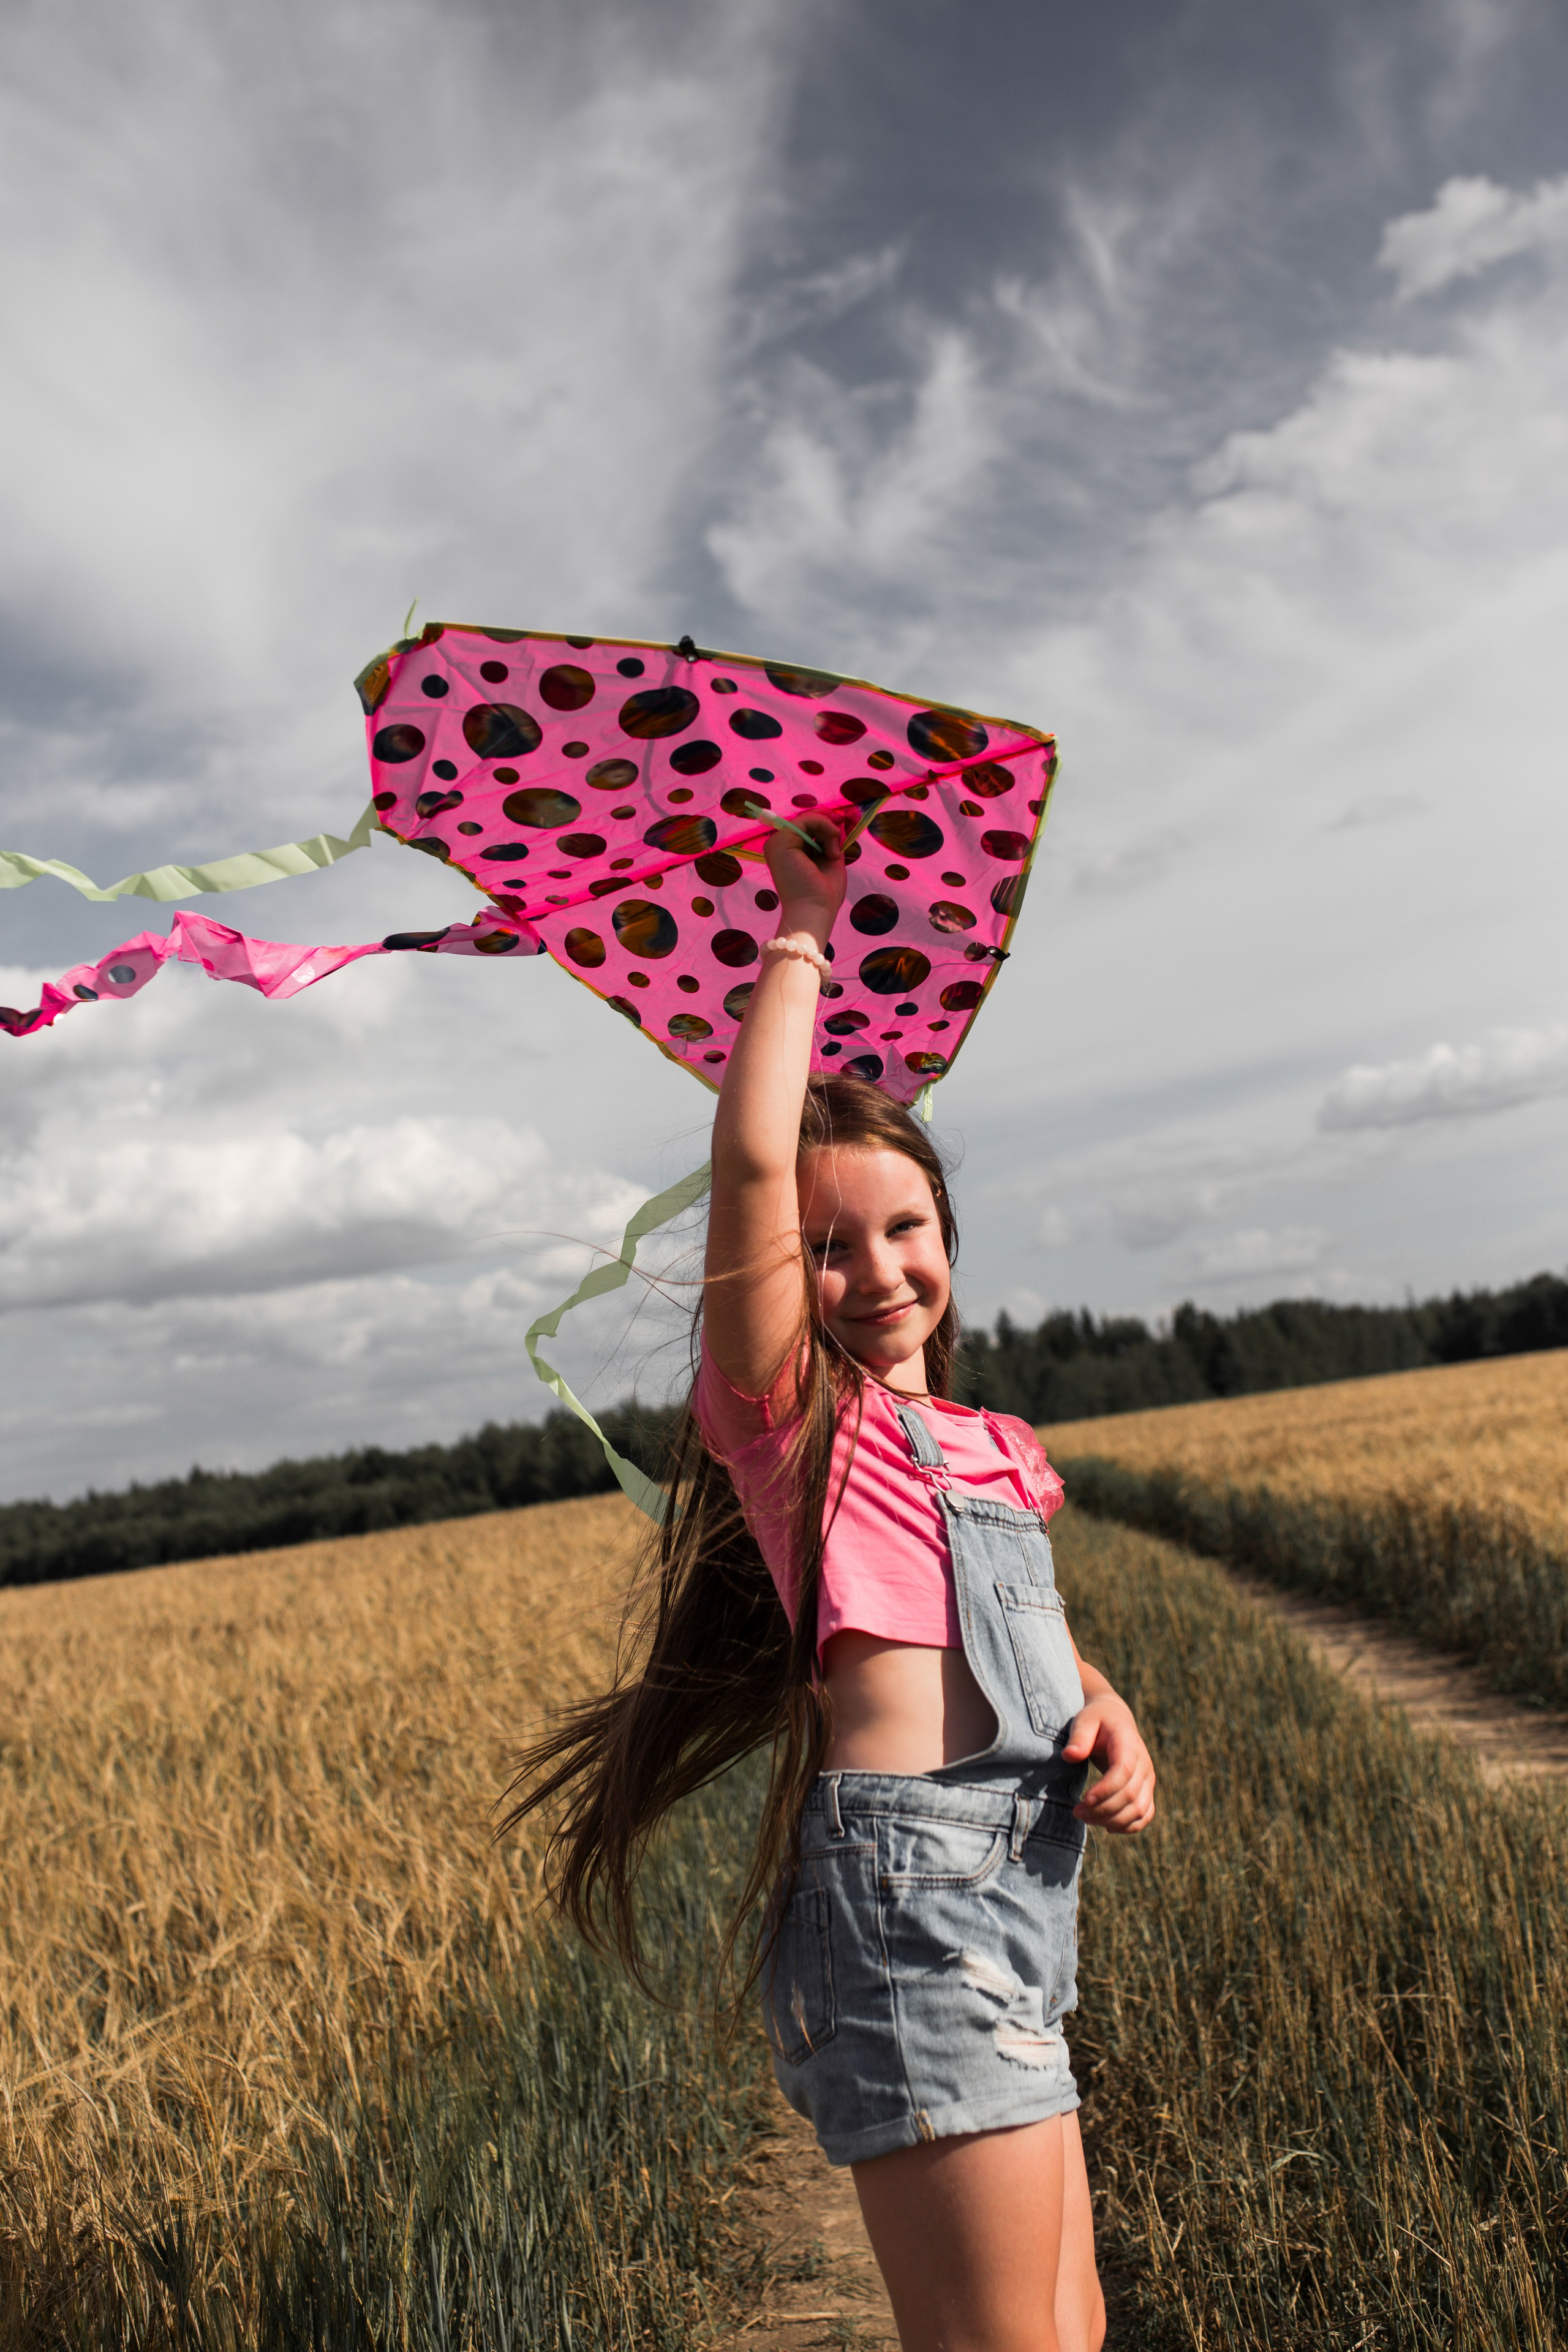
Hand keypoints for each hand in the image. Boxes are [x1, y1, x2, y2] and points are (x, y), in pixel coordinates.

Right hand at [763, 814, 845, 947]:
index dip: (826, 823)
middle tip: (843, 836)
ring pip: (808, 818)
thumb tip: (840, 820)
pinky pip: (806, 820)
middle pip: (806, 820)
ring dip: (829, 830)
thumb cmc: (823, 894)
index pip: (807, 827)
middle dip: (829, 824)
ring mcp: (777, 843)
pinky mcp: (781, 841)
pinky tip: (831, 850)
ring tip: (834, 854)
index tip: (844, 828)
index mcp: (788, 851)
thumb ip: (832, 840)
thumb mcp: (831, 860)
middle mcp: (779, 845)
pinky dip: (825, 827)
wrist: (814, 912)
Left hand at [1063, 1693, 1154, 1834]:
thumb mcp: (1085, 1720)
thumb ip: (1079, 1737)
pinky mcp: (1146, 1790)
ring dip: (1113, 1820)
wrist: (1115, 1720)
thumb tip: (1070, 1756)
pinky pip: (1145, 1815)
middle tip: (1077, 1812)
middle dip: (1103, 1809)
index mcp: (1128, 1744)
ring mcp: (1147, 1779)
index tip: (1085, 1799)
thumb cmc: (1096, 1720)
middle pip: (1130, 1795)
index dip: (1106, 1789)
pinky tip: (1107, 1828)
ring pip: (1139, 1809)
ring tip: (1085, 1818)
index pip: (1124, 1771)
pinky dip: (1129, 1826)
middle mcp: (1144, 1763)